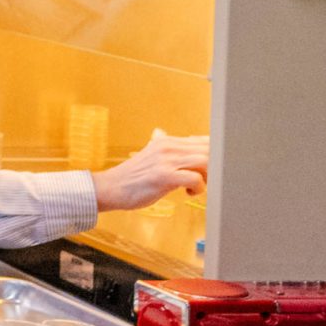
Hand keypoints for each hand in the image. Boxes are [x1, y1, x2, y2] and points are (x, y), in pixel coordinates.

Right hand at [92, 131, 208, 212]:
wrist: (110, 188)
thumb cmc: (131, 176)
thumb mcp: (146, 154)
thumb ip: (158, 143)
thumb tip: (159, 132)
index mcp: (166, 141)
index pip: (203, 140)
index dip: (214, 155)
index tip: (211, 169)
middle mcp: (167, 147)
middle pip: (209, 150)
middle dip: (214, 168)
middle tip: (205, 180)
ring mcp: (165, 161)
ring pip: (205, 162)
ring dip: (208, 177)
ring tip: (197, 186)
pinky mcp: (164, 176)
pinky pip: (195, 179)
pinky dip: (198, 188)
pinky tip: (188, 193)